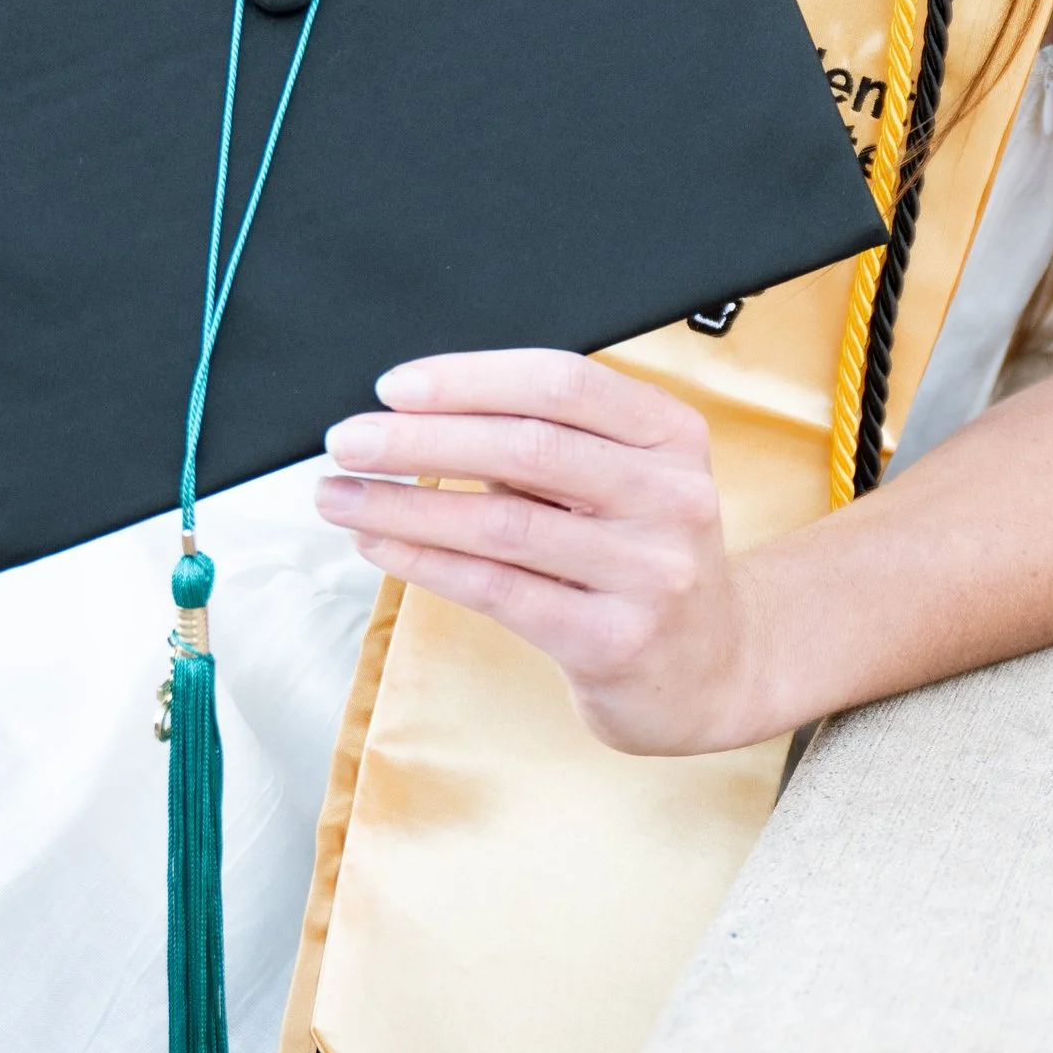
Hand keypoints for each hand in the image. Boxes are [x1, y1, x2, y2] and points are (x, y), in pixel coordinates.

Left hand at [316, 351, 758, 757]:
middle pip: (528, 446)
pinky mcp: (615, 640)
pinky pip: (499, 590)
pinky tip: (381, 545)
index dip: (470, 379)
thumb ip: (547, 446)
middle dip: (420, 439)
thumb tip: (413, 420)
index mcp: (672, 433)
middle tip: (347, 440)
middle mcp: (672, 496)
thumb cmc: (640, 559)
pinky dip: (428, 561)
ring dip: (405, 505)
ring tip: (339, 496)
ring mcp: (650, 572)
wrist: (712, 673)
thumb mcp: (622, 482)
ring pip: (504, 523)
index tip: (394, 387)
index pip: (562, 382)